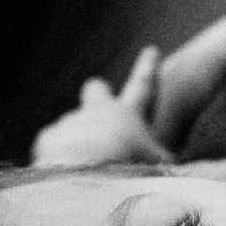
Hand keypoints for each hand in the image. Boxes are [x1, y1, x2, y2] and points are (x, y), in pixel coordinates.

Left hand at [30, 48, 173, 167]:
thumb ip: (166, 164)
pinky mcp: (49, 136)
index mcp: (127, 113)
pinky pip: (54, 145)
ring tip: (84, 168)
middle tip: (100, 98)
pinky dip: (59, 159)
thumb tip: (176, 167)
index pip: (142, 84)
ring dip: (79, 143)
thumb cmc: (129, 166)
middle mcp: (98, 111)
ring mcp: (72, 122)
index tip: (151, 50)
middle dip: (98, 93)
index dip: (148, 68)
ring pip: (73, 125)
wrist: (88, 170)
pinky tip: (65, 174)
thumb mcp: (158, 165)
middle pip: (96, 91)